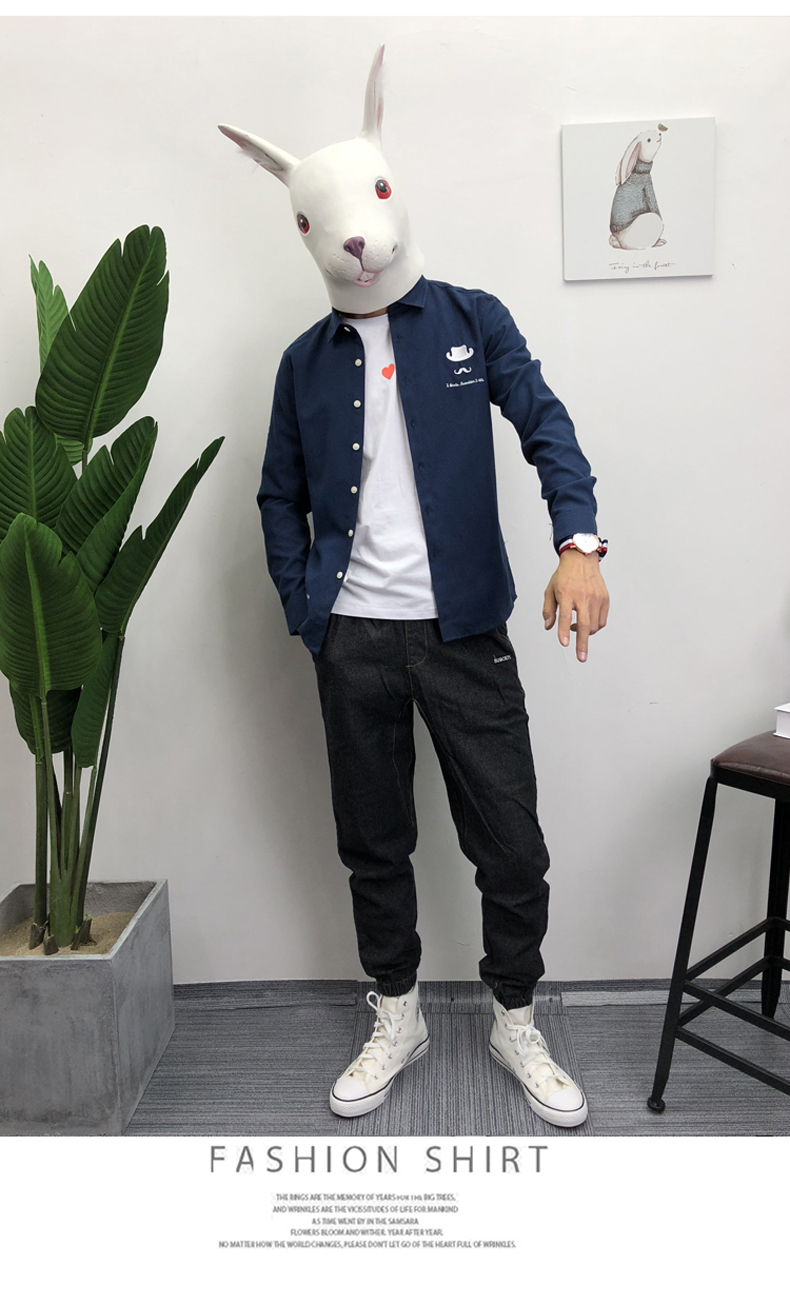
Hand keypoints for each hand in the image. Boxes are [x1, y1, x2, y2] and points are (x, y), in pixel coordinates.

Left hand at [542, 548, 608, 662]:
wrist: (582, 559)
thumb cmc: (565, 575)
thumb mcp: (550, 590)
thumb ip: (548, 610)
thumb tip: (548, 627)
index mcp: (567, 593)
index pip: (565, 615)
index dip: (563, 631)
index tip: (564, 643)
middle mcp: (583, 596)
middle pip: (584, 624)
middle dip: (582, 644)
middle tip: (581, 657)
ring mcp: (596, 597)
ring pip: (594, 625)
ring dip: (585, 634)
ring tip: (576, 629)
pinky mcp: (605, 598)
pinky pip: (602, 620)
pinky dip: (595, 627)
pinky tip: (587, 623)